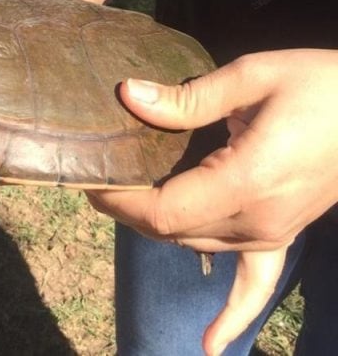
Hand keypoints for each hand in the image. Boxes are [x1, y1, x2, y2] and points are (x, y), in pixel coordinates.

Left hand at [89, 48, 337, 353]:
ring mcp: (270, 233)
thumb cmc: (325, 86)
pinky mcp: (281, 235)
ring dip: (155, 228)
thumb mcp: (254, 77)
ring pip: (193, 245)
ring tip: (124, 198)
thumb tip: (126, 95)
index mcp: (245, 182)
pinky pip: (255, 283)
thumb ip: (187, 98)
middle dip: (126, 207)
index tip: (90, 177)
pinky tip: (210, 344)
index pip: (161, 211)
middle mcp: (255, 220)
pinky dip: (232, 314)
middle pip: (170, 231)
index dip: (118, 200)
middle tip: (99, 174)